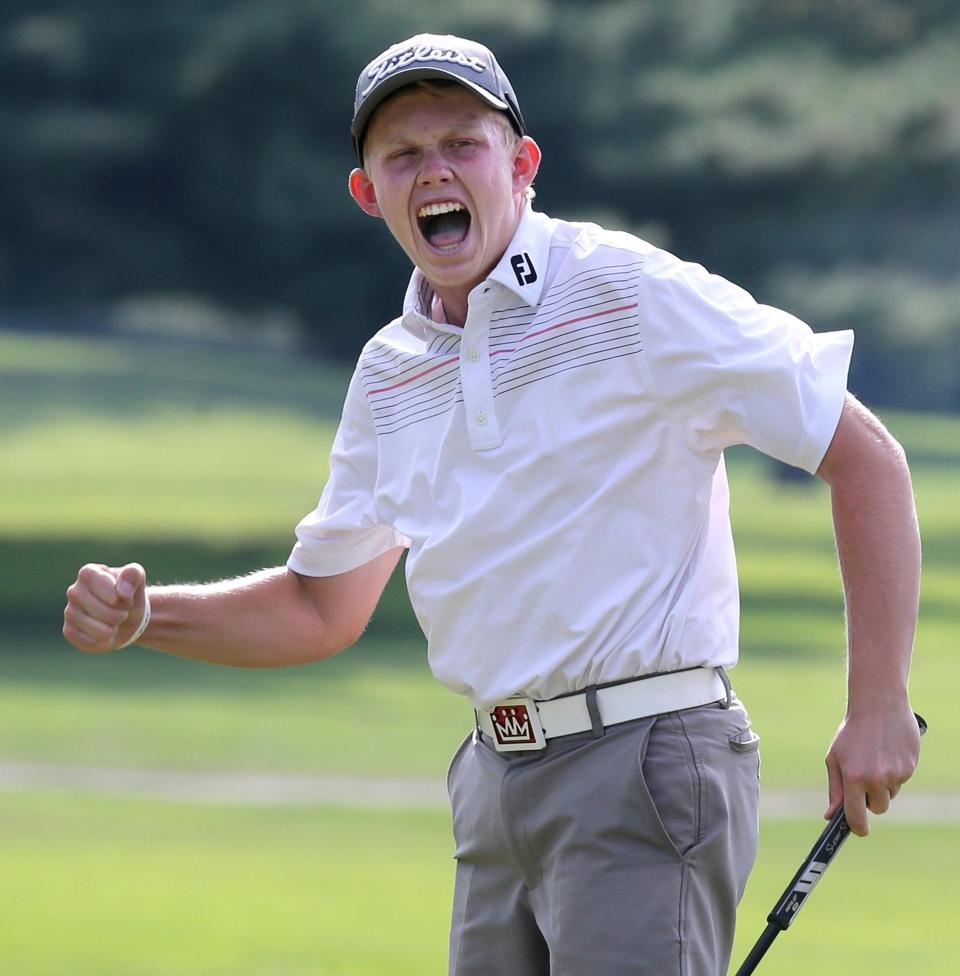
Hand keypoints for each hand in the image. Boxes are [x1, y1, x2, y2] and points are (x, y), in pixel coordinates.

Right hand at [63, 563, 147, 652]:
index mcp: (88, 573)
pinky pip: (90, 642)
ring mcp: (69, 612)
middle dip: (120, 615)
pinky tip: (104, 633)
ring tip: (113, 622)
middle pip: (105, 612)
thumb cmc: (130, 594)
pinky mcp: (68, 631)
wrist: (127, 616)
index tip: (125, 597)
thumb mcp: (137, 578)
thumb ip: (132, 575)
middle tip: (121, 611)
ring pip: (99, 630)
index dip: (122, 598)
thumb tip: (121, 593)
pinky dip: (104, 642)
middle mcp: (74, 591)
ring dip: (113, 629)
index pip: (108, 589)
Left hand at [824, 703, 920, 835]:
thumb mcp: (835, 758)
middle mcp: (876, 779)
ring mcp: (895, 774)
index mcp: (853, 777)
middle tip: (863, 778)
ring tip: (875, 759)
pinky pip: (901, 781)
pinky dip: (894, 772)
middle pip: (877, 808)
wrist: (878, 705)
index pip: (856, 817)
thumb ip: (835, 789)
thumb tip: (831, 816)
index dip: (857, 828)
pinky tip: (887, 753)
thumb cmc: (852, 733)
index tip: (857, 829)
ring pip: (890, 794)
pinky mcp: (910, 767)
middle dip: (870, 799)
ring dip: (883, 785)